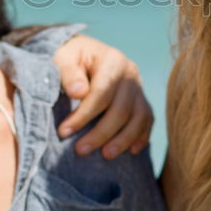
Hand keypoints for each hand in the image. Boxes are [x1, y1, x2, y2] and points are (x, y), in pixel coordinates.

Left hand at [52, 35, 153, 158]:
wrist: (85, 54)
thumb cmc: (71, 58)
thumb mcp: (63, 58)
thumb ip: (68, 72)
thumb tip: (79, 92)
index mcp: (112, 60)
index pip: (101, 92)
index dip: (83, 115)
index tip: (63, 132)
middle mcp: (130, 73)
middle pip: (122, 109)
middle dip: (101, 133)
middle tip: (80, 150)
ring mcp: (139, 88)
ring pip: (138, 118)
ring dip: (123, 140)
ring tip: (105, 156)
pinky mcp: (141, 100)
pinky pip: (147, 121)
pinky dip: (141, 137)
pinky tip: (132, 152)